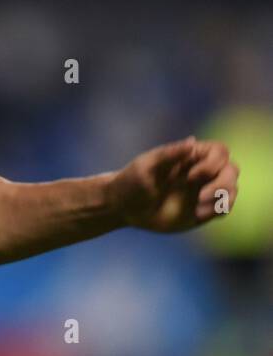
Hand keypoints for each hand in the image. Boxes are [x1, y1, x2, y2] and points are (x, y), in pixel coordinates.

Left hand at [109, 136, 238, 232]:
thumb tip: (192, 141)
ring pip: (232, 189)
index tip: (191, 176)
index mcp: (188, 157)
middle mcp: (200, 172)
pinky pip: (224, 208)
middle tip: (199, 196)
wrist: (123, 208)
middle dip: (222, 182)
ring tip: (198, 208)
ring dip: (223, 199)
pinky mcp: (202, 210)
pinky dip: (218, 211)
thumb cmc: (131, 182)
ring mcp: (203, 191)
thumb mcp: (145, 166)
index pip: (220, 151)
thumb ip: (168, 155)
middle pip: (232, 170)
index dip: (214, 162)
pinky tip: (197, 215)